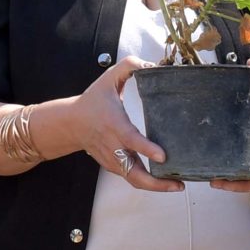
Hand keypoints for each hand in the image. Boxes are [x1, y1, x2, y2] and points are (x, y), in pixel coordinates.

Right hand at [71, 58, 175, 192]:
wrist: (71, 123)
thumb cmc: (93, 101)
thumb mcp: (108, 78)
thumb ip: (129, 66)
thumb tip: (152, 64)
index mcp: (114, 124)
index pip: (131, 140)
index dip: (147, 149)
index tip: (163, 156)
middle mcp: (113, 146)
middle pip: (134, 173)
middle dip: (156, 183)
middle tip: (178, 184)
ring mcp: (113, 159)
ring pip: (134, 179)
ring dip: (155, 186)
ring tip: (177, 185)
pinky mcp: (113, 166)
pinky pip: (131, 178)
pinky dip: (147, 182)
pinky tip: (164, 180)